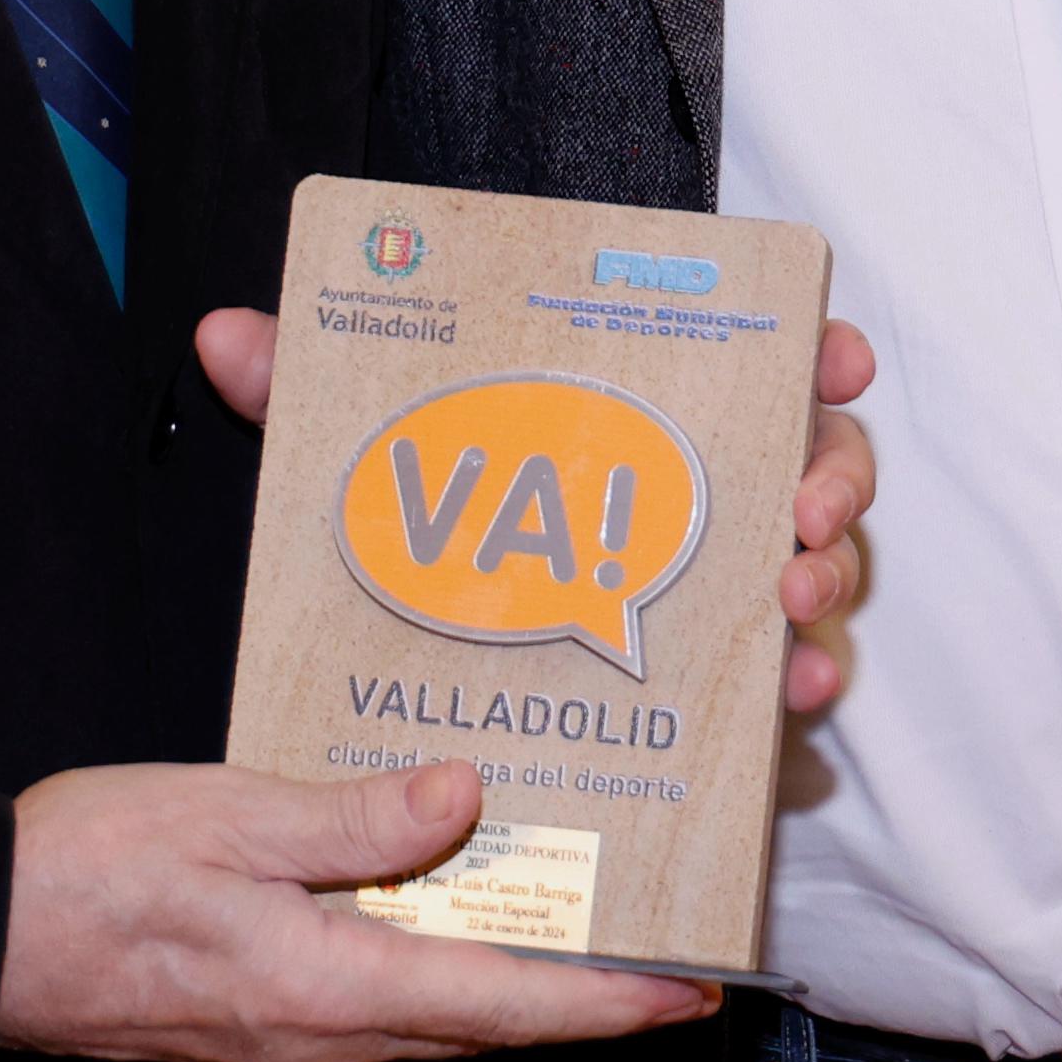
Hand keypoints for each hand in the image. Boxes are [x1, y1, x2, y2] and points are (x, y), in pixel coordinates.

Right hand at [0, 758, 713, 1061]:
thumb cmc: (87, 872)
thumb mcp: (227, 813)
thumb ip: (352, 816)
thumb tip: (463, 797)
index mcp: (327, 986)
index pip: (504, 1006)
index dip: (607, 1004)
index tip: (691, 993)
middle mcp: (326, 1035)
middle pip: (488, 1023)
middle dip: (586, 994)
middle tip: (669, 945)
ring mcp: (296, 1038)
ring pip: (441, 1016)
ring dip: (520, 980)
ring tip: (591, 921)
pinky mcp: (268, 1019)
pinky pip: (388, 1001)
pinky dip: (447, 964)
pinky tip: (461, 906)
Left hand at [196, 308, 879, 713]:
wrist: (415, 671)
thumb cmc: (417, 521)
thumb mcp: (359, 453)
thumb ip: (303, 387)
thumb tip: (226, 335)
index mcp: (638, 410)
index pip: (757, 355)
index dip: (813, 350)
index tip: (836, 359)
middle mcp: (699, 493)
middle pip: (813, 466)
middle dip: (832, 483)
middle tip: (800, 517)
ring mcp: (716, 591)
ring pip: (813, 579)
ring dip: (824, 595)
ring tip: (790, 624)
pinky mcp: (709, 685)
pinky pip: (777, 690)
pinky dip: (795, 697)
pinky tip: (785, 725)